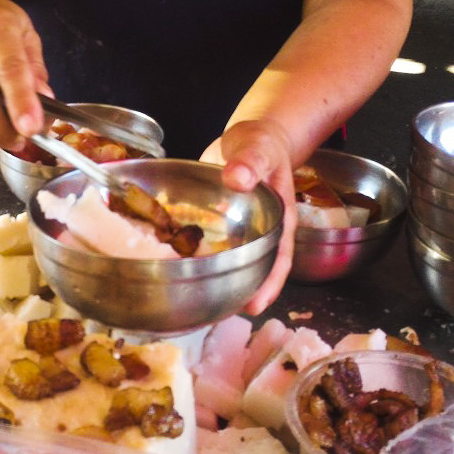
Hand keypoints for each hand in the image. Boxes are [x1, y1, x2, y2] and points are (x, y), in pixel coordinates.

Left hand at [201, 119, 295, 314]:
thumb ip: (251, 161)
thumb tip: (237, 177)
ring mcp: (236, 231)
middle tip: (215, 315)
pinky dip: (193, 256)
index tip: (256, 305)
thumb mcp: (260, 148)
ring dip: (214, 279)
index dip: (270, 284)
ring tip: (193, 302)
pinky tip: (174, 265)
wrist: (246, 139)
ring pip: (228, 261)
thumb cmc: (262, 144)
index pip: (280, 259)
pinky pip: (204, 244)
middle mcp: (258, 232)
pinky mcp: (214, 225)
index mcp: (279, 220)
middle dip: (239, 293)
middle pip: (254, 269)